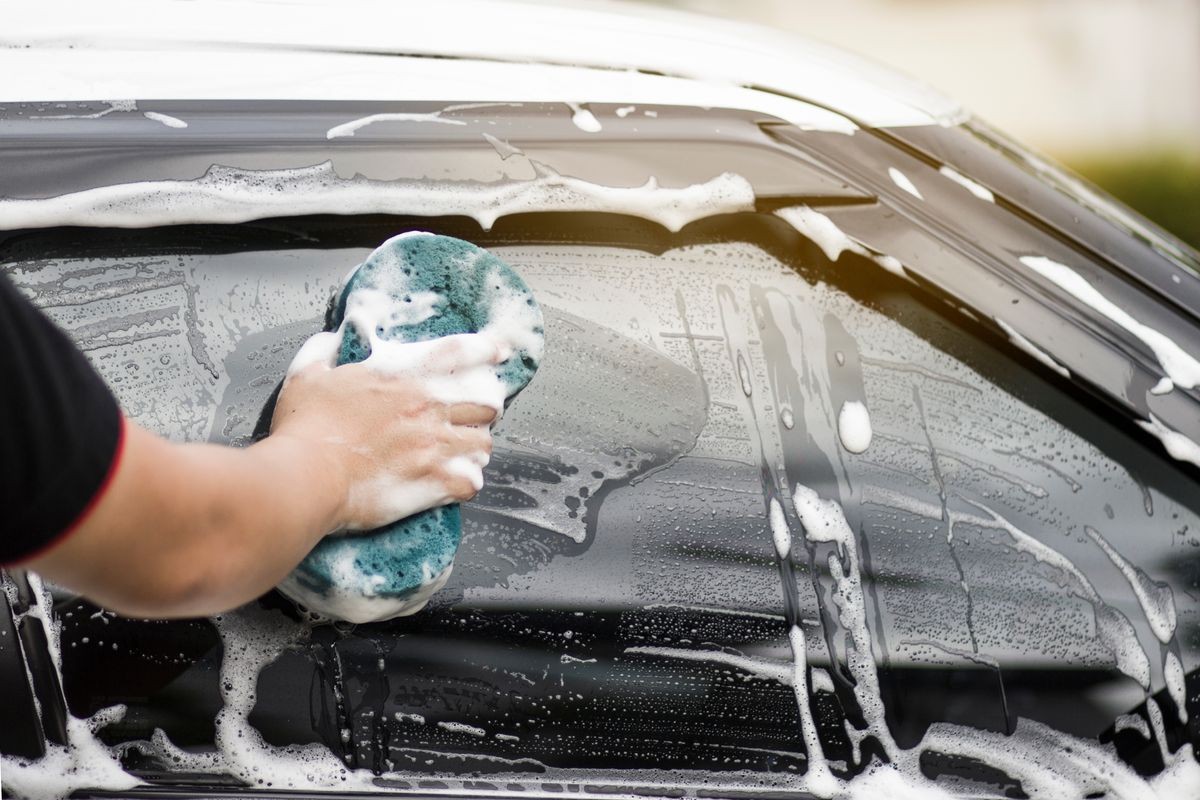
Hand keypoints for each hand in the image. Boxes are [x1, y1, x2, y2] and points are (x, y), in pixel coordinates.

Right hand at [270, 332, 505, 530]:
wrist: (304, 475)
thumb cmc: (305, 428)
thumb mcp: (307, 374)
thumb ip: (323, 350)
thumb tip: (331, 338)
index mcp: (403, 378)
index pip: (458, 353)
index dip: (486, 349)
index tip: (500, 351)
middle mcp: (427, 408)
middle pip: (486, 404)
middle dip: (482, 411)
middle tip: (470, 419)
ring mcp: (435, 447)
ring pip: (483, 443)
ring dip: (475, 447)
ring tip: (464, 453)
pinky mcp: (433, 483)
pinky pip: (473, 483)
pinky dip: (468, 483)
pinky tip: (456, 483)